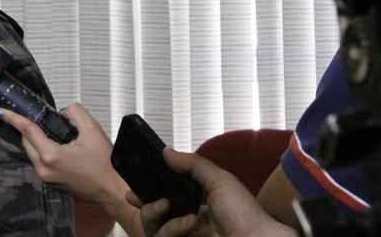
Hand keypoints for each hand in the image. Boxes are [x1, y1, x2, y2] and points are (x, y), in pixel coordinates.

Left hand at [0, 103, 123, 205]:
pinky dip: (43, 151)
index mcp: (50, 155)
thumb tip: (65, 112)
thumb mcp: (92, 130)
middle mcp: (44, 169)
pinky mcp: (51, 183)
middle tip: (39, 118)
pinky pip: (40, 162)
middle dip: (29, 128)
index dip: (13, 118)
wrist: (113, 190)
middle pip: (27, 142)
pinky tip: (57, 145)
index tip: (1, 111)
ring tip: (52, 131)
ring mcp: (46, 178)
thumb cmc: (105, 165)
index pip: (27, 130)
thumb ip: (75, 113)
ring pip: (32, 152)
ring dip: (37, 140)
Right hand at [126, 149, 292, 236]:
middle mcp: (189, 222)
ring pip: (153, 228)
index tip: (134, 190)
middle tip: (147, 198)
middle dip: (146, 204)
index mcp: (198, 205)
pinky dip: (173, 229)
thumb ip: (192, 164)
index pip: (165, 198)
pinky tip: (190, 224)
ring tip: (172, 209)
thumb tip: (166, 151)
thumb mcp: (220, 180)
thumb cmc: (246, 214)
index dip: (147, 194)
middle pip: (152, 214)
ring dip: (156, 214)